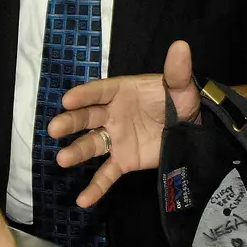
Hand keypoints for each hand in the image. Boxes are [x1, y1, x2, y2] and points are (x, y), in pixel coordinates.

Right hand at [49, 40, 199, 207]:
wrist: (192, 128)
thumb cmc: (181, 101)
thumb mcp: (181, 85)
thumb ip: (177, 70)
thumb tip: (181, 46)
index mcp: (122, 92)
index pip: (100, 91)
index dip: (84, 95)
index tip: (68, 99)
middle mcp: (112, 114)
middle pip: (87, 117)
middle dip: (70, 122)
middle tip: (54, 129)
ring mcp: (116, 138)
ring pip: (91, 145)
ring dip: (76, 152)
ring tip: (62, 160)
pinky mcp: (123, 160)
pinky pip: (107, 174)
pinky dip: (95, 187)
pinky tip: (83, 200)